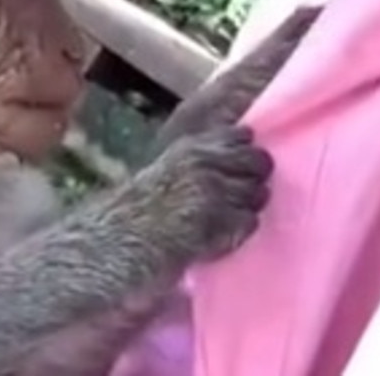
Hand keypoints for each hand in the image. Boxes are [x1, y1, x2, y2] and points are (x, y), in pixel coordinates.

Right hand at [135, 125, 273, 260]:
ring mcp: (212, 191)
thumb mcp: (168, 171)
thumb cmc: (139, 213)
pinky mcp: (218, 220)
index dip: (245, 152)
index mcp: (191, 147)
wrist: (121, 243)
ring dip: (247, 207)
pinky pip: (250, 221)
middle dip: (255, 178)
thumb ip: (201, 160)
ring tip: (224, 220)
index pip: (241, 135)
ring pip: (259, 192)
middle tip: (239, 197)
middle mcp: (204, 162)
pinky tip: (218, 237)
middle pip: (258, 162)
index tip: (237, 168)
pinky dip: (239, 231)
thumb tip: (246, 148)